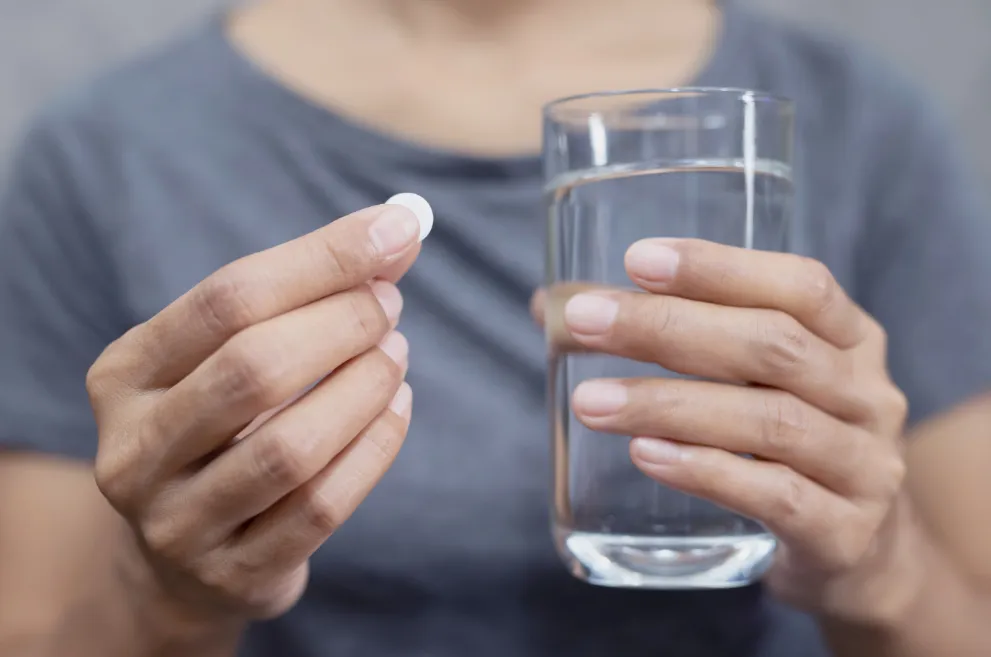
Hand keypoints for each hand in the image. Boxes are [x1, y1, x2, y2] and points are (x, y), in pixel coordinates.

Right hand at [87, 204, 420, 623]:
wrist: (183, 556)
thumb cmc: (221, 426)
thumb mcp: (231, 354)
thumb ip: (302, 292)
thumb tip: (396, 232)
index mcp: (125, 374)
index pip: (228, 299)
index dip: (322, 260)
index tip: (396, 231)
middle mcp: (135, 450)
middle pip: (253, 368)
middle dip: (343, 324)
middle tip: (390, 305)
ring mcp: (178, 522)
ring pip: (291, 448)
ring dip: (364, 388)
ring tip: (396, 355)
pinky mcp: (233, 573)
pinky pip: (321, 508)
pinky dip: (375, 448)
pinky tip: (397, 408)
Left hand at [548, 239, 912, 619]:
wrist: (859, 553)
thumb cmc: (784, 447)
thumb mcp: (754, 382)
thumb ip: (672, 337)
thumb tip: (552, 307)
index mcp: (851, 340)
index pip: (800, 286)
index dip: (720, 268)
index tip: (638, 260)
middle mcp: (867, 396)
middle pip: (773, 345)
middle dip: (667, 329)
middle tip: (585, 322)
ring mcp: (863, 467)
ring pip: (769, 421)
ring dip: (669, 405)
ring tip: (590, 401)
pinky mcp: (845, 534)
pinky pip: (777, 496)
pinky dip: (705, 471)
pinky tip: (646, 455)